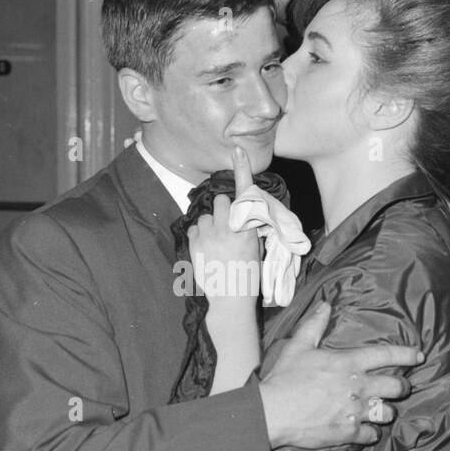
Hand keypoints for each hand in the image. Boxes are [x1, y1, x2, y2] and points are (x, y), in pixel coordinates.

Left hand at [187, 148, 260, 302]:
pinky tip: (206, 247)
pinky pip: (194, 227)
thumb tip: (242, 214)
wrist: (230, 301)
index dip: (241, 170)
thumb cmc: (248, 276)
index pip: (245, 194)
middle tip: (226, 226)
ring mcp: (209, 236)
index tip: (237, 150)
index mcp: (248, 229)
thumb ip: (248, 228)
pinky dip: (199, 234)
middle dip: (222, 210)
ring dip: (209, 223)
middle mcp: (228, 229)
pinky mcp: (195, 244)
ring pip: (205, 215)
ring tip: (215, 241)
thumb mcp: (255, 249)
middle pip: (220, 202)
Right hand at [259, 301, 422, 448]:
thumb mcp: (298, 346)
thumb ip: (315, 325)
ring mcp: (356, 412)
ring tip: (380, 411)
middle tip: (398, 388)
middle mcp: (359, 387)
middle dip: (401, 387)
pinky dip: (371, 433)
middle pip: (396, 387)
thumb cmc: (284, 377)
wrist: (273, 412)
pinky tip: (366, 431)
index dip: (406, 354)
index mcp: (349, 363)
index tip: (419, 355)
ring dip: (386, 411)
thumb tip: (325, 304)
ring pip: (388, 413)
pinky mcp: (349, 433)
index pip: (387, 354)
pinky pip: (372, 435)